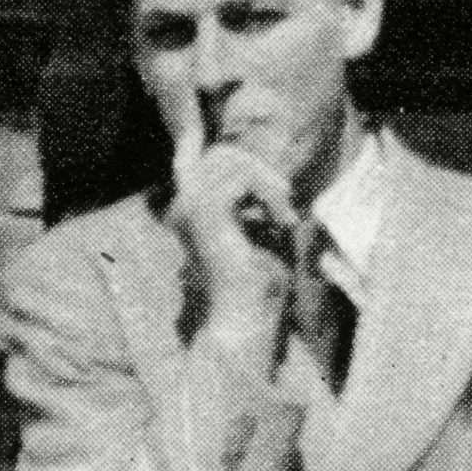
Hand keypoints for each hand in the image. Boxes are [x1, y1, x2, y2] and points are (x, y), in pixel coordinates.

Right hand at [168, 104, 297, 369]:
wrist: (245, 317)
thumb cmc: (257, 285)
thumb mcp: (263, 235)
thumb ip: (259, 204)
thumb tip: (274, 178)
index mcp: (192, 209)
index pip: (213, 159)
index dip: (247, 164)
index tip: (281, 194)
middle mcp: (183, 204)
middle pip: (221, 153)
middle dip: (261, 171)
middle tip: (287, 204)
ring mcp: (190, 205)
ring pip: (231, 160)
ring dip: (268, 184)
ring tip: (286, 218)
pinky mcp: (206, 211)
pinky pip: (241, 177)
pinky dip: (268, 193)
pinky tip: (281, 221)